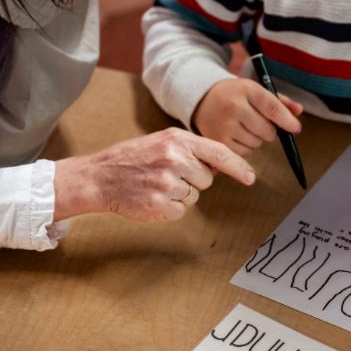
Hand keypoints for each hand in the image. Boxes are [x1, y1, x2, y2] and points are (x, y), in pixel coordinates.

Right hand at [54, 127, 255, 222]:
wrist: (100, 176)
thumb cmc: (132, 159)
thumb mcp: (161, 142)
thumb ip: (190, 149)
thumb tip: (218, 165)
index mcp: (177, 139)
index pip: (218, 152)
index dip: (238, 167)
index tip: (250, 177)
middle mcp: (175, 158)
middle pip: (207, 178)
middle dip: (193, 180)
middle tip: (168, 175)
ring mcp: (167, 182)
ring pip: (194, 195)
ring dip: (180, 194)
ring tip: (156, 184)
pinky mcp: (160, 203)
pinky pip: (181, 210)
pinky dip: (169, 208)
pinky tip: (152, 197)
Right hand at [193, 78, 302, 155]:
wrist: (202, 99)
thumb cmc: (234, 95)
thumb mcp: (254, 90)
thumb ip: (278, 101)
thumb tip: (298, 111)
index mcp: (246, 90)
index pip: (272, 107)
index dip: (287, 120)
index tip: (296, 128)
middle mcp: (234, 107)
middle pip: (267, 130)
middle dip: (270, 129)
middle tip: (258, 121)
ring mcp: (224, 125)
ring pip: (257, 143)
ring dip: (257, 139)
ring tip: (244, 126)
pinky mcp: (218, 141)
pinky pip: (245, 153)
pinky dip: (246, 147)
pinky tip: (237, 135)